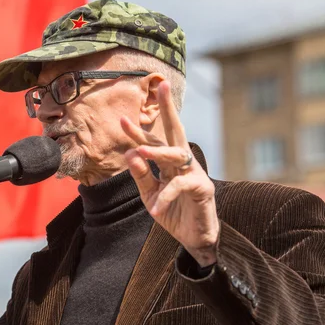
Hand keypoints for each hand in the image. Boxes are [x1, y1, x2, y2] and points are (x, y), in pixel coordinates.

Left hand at [120, 81, 218, 266]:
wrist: (193, 238)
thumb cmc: (172, 212)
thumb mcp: (150, 194)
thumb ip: (141, 175)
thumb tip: (130, 153)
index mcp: (169, 162)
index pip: (153, 142)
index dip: (137, 132)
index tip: (122, 120)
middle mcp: (183, 162)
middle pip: (175, 132)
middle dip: (168, 109)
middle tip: (162, 86)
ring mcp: (195, 173)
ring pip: (176, 154)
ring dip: (157, 152)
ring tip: (140, 151)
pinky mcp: (202, 189)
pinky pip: (181, 186)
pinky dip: (166, 197)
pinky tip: (155, 210)